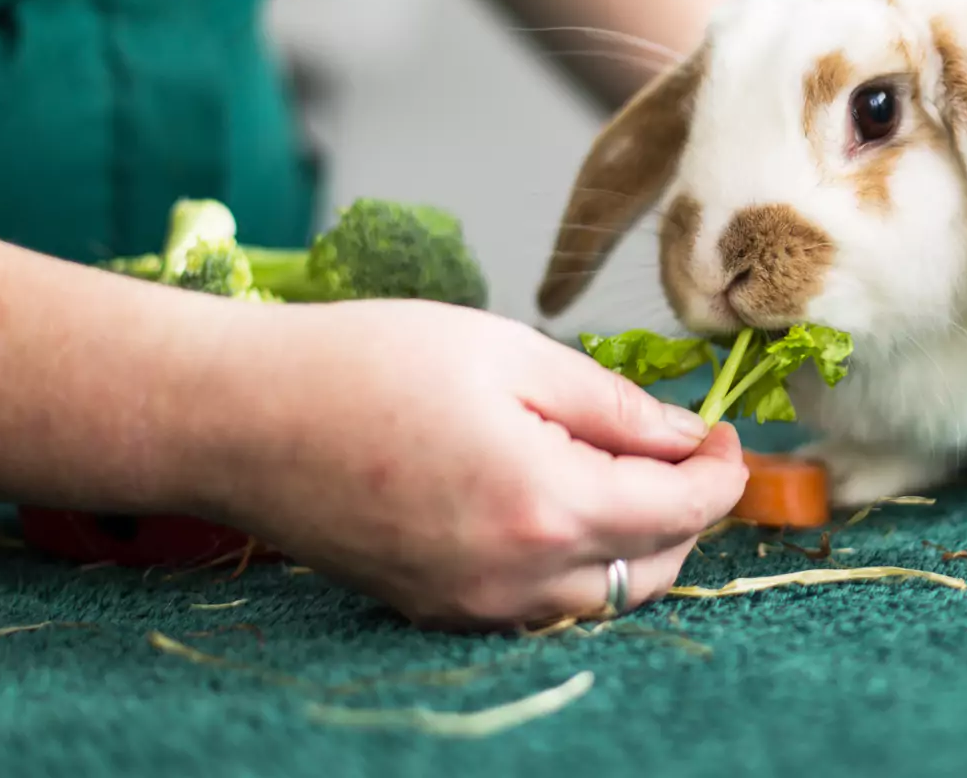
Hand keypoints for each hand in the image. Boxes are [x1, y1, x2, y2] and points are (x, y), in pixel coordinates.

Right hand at [192, 299, 747, 630]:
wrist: (240, 418)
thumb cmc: (365, 364)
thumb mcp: (509, 354)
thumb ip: (614, 405)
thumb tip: (686, 436)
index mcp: (546, 502)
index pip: (682, 510)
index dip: (723, 471)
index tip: (726, 432)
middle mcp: (517, 576)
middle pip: (655, 568)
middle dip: (690, 512)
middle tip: (687, 450)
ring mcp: (474, 605)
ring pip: (602, 600)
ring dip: (639, 545)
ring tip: (631, 474)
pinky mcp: (437, 611)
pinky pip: (542, 607)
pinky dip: (578, 566)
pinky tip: (563, 505)